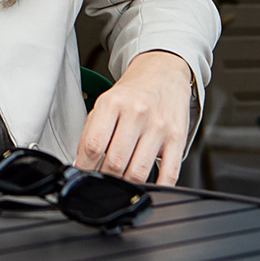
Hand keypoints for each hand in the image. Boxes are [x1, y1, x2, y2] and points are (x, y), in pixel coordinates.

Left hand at [75, 50, 192, 185]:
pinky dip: (157, 187)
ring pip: (138, 172)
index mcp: (112, 103)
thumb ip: (91, 131)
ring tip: (121, 182)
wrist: (163, 73)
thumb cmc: (132, 93)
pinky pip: (169, 174)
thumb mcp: (105, 103)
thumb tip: (81, 162)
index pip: (93, 145)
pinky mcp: (177, 139)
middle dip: (106, 178)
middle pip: (115, 162)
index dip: (85, 166)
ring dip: (127, 184)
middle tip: (103, 181)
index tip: (84, 175)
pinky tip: (148, 186)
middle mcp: (136, 113)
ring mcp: (158, 127)